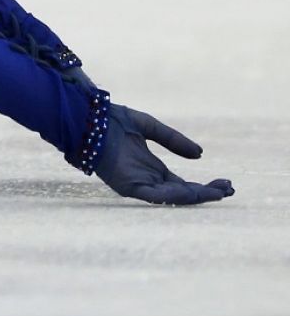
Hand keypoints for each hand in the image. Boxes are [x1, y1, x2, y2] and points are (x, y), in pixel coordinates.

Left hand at [95, 103, 233, 204]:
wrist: (86, 117)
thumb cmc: (110, 120)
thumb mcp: (148, 127)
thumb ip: (173, 140)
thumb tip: (200, 154)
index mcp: (150, 168)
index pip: (181, 184)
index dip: (204, 186)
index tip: (226, 183)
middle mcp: (145, 179)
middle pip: (180, 194)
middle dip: (205, 193)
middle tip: (230, 190)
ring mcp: (136, 184)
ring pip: (170, 198)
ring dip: (195, 196)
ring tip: (219, 193)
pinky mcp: (125, 186)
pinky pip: (153, 196)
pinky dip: (173, 196)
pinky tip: (192, 193)